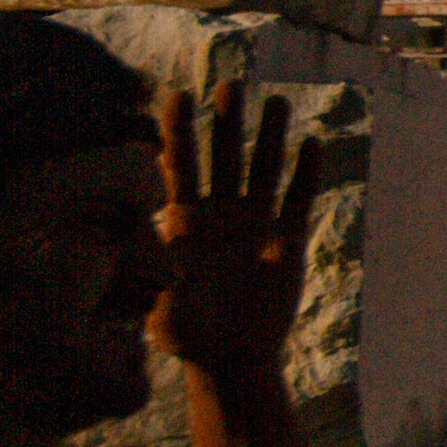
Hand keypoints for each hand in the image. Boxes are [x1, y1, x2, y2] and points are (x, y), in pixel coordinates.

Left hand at [149, 82, 317, 383]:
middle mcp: (220, 212)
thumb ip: (149, 271)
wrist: (231, 360)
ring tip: (275, 103)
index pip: (179, 164)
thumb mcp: (157, 301)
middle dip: (226, 121)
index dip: (177, 130)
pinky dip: (305, 173)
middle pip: (223, 156)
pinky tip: (310, 145)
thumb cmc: (187, 334)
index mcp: (185, 220)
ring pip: (263, 168)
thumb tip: (135, 238)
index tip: (179, 95)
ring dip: (269, 136)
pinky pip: (298, 199)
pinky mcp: (286, 239)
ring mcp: (254, 222)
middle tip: (229, 86)